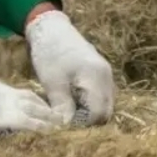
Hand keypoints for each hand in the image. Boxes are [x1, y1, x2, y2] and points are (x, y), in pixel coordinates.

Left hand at [24, 9, 115, 123]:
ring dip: (87, 112)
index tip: (63, 123)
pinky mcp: (100, 75)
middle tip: (64, 118)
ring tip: (66, 109)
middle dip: (86, 121)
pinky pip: (100, 97)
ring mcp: (106, 76)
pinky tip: (70, 100)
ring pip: (103, 105)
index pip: (99, 114)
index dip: (82, 124)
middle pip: (105, 112)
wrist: (51, 28)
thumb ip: (62, 106)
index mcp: (97, 78)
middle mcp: (107, 78)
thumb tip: (64, 128)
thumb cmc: (49, 53)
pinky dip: (87, 103)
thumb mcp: (52, 82)